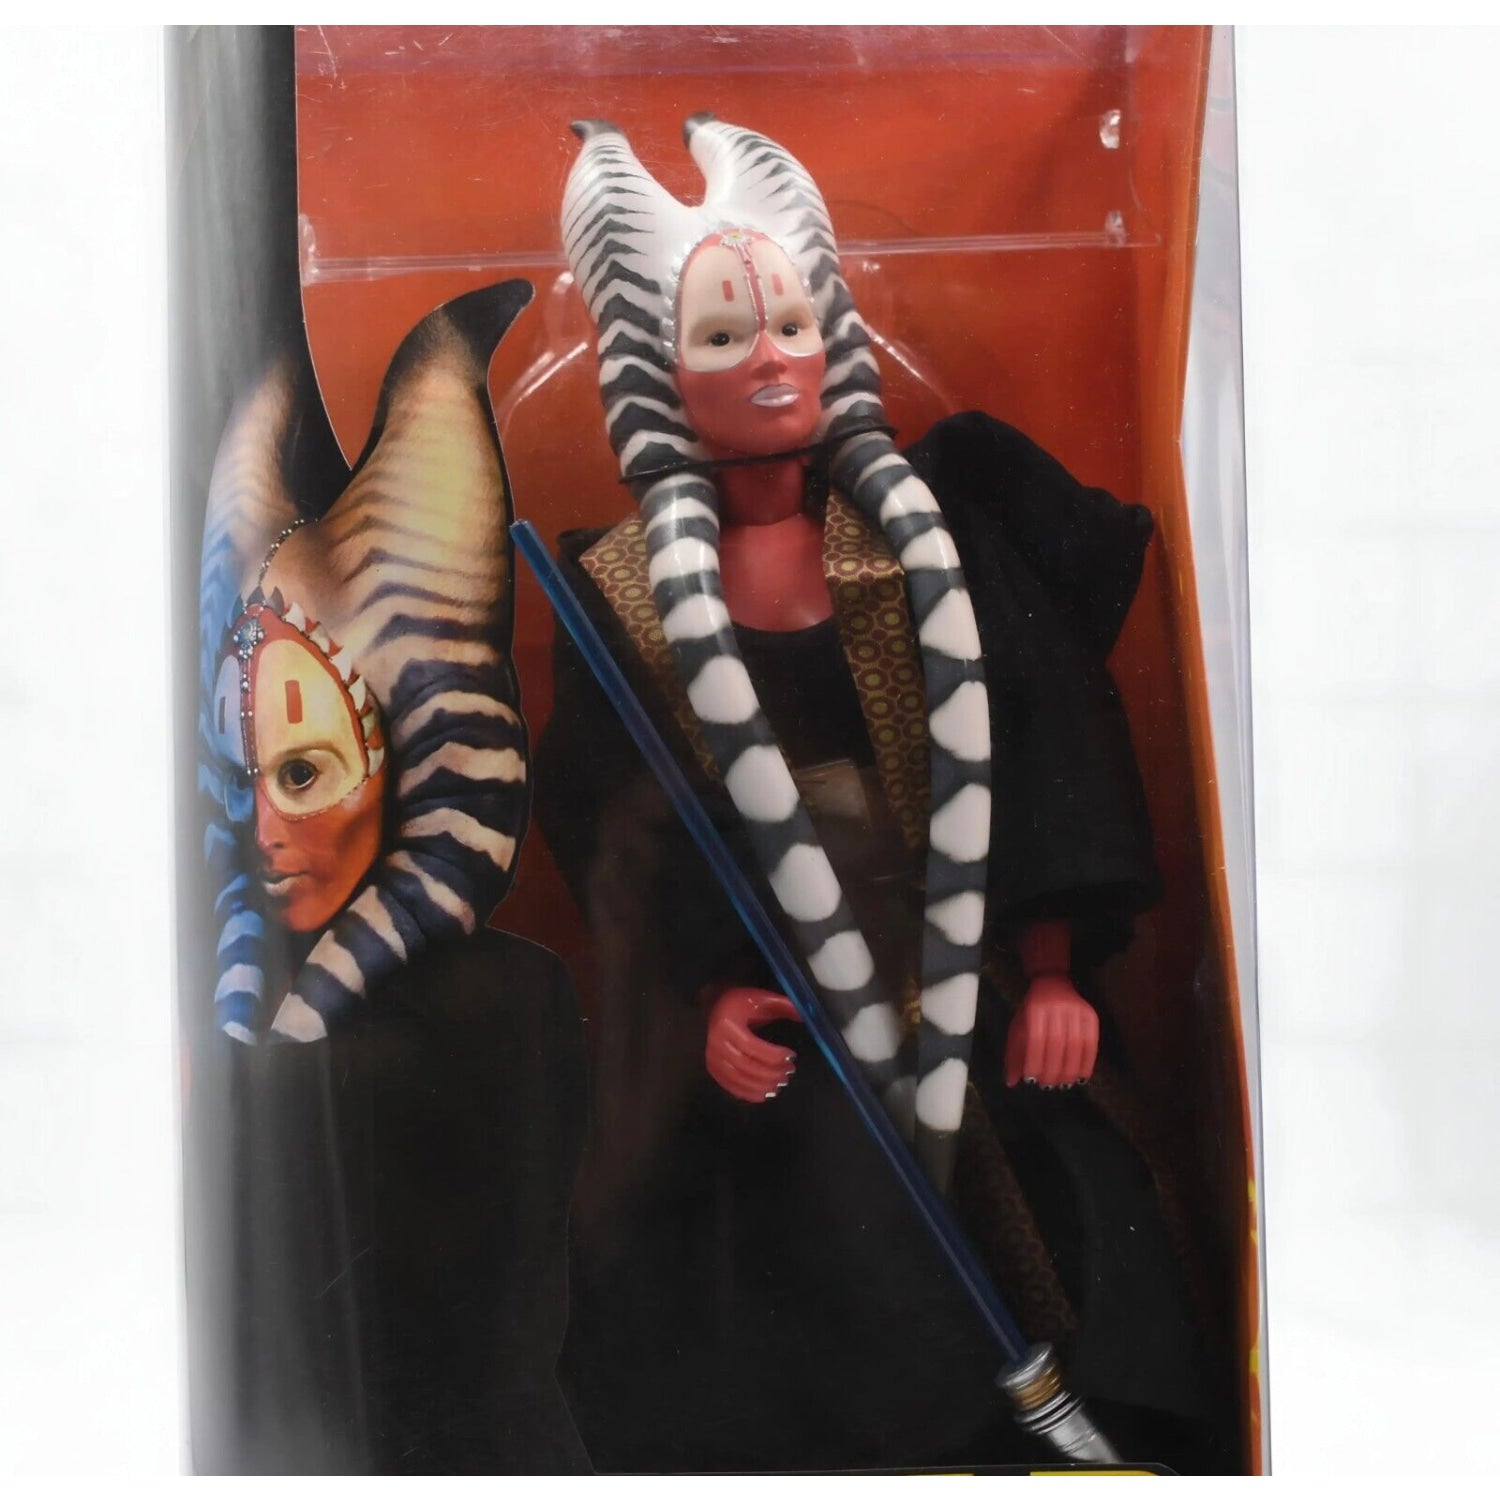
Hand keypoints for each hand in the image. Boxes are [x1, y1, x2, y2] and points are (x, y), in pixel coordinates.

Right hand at [704, 986, 799, 1102]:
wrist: (714, 1006)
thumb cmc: (740, 1002)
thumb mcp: (761, 998)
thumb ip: (784, 1005)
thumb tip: (807, 1015)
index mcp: (728, 1024)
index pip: (751, 1046)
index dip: (773, 1055)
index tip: (792, 1056)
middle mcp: (716, 1043)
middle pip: (746, 1066)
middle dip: (771, 1073)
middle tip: (789, 1073)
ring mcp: (712, 1058)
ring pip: (738, 1079)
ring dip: (762, 1086)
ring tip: (780, 1084)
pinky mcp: (712, 1068)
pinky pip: (730, 1086)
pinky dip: (748, 1093)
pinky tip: (764, 1094)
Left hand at [1004, 973, 1098, 1088]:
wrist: (1053, 983)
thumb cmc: (1032, 1011)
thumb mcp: (1018, 1027)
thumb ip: (1014, 1053)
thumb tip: (1010, 1082)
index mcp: (1036, 1009)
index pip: (1036, 1039)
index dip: (1035, 1061)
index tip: (1032, 1080)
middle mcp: (1057, 1007)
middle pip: (1057, 1043)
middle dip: (1053, 1069)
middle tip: (1048, 1086)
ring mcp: (1076, 1010)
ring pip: (1076, 1044)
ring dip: (1071, 1069)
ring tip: (1064, 1084)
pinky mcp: (1091, 1015)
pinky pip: (1092, 1042)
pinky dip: (1088, 1062)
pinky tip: (1082, 1077)